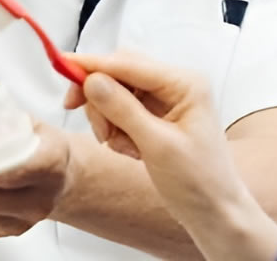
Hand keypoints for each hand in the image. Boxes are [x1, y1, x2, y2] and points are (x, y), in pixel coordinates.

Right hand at [63, 51, 252, 221]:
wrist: (214, 213)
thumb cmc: (198, 182)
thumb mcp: (157, 146)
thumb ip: (123, 110)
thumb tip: (91, 80)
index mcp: (186, 84)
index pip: (129, 63)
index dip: (93, 64)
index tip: (62, 63)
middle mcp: (176, 85)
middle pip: (120, 73)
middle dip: (101, 100)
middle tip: (100, 132)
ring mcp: (167, 100)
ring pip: (116, 92)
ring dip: (109, 119)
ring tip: (124, 148)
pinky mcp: (157, 116)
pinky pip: (122, 110)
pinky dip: (117, 129)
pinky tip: (131, 150)